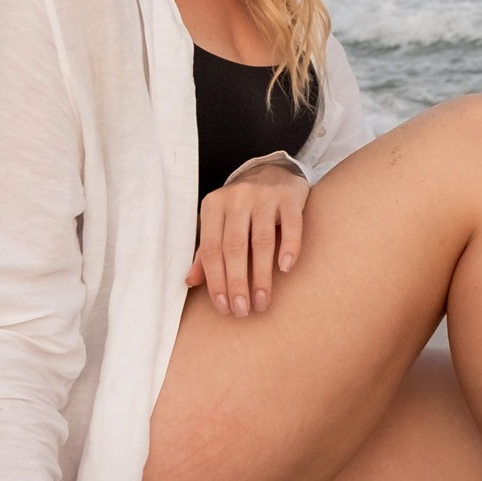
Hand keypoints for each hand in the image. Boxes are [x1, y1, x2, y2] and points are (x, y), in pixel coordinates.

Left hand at [186, 162, 307, 315]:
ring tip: (262, 301)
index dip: (215, 281)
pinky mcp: (290, 196)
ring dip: (261, 275)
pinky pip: (291, 225)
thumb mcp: (219, 223)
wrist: (273, 170)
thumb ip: (206, 251)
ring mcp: (264, 196)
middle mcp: (236, 198)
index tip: (223, 306)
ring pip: (261, 241)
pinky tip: (285, 268)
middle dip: (236, 283)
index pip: (210, 249)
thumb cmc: (242, 206)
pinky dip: (289, 247)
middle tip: (242, 310)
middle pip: (234, 247)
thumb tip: (190, 281)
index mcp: (213, 206)